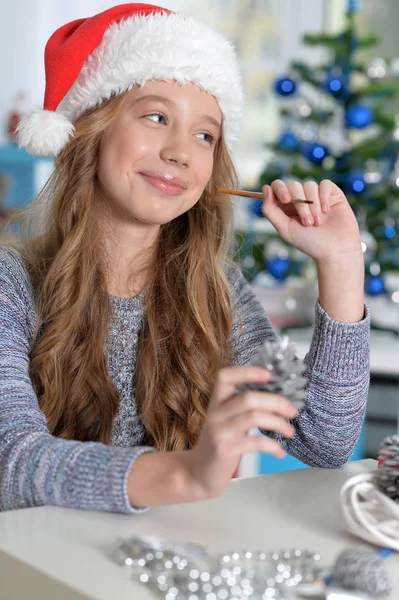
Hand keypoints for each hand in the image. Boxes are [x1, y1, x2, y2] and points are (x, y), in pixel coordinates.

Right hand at [183, 366, 296, 499]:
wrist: (199, 472)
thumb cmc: (219, 443)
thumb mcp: (225, 420)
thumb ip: (242, 407)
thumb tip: (277, 397)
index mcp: (216, 402)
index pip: (225, 377)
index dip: (247, 372)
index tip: (269, 375)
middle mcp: (215, 414)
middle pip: (248, 398)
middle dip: (276, 402)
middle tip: (292, 410)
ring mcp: (220, 432)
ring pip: (253, 417)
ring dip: (277, 422)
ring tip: (289, 431)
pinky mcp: (225, 450)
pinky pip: (255, 443)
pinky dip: (272, 446)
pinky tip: (280, 452)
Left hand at [261, 179, 361, 262]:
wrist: (335, 250)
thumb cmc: (309, 242)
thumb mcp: (284, 228)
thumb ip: (270, 210)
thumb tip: (265, 188)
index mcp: (287, 206)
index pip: (278, 187)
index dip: (280, 189)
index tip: (285, 200)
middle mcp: (301, 199)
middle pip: (294, 186)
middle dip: (300, 205)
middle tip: (307, 223)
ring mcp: (317, 195)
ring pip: (309, 185)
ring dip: (313, 205)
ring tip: (318, 222)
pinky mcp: (332, 194)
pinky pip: (325, 184)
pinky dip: (324, 197)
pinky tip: (327, 210)